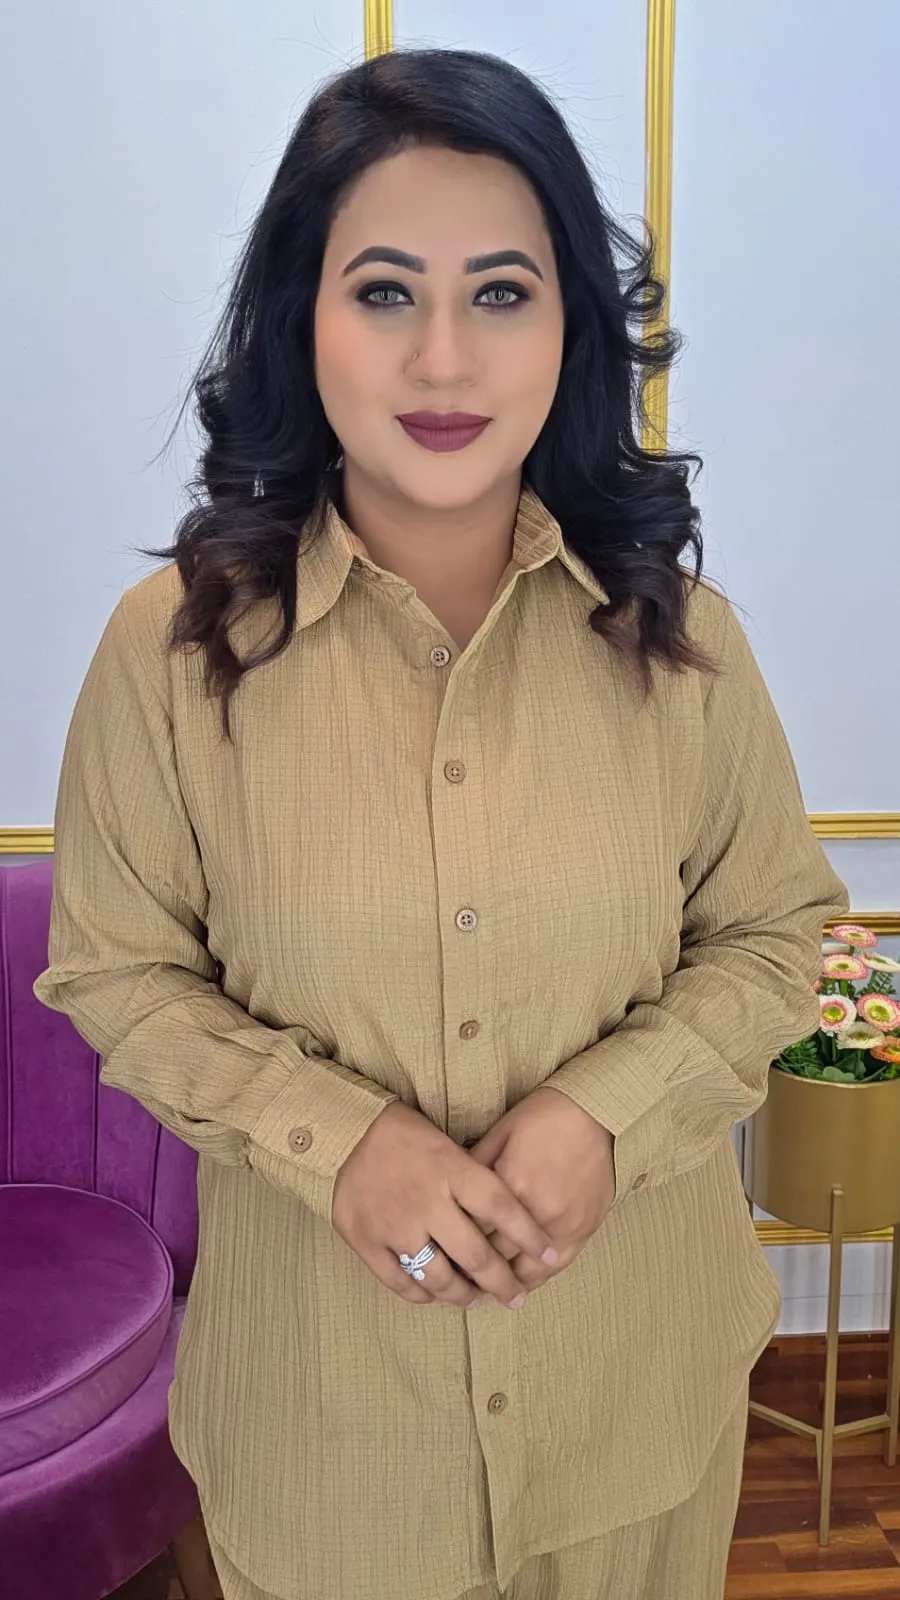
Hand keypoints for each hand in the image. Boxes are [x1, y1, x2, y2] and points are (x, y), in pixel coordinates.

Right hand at [332, 1101, 558, 1310]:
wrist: (349, 1129)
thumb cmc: (409, 1135)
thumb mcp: (451, 1146)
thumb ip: (477, 1181)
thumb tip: (514, 1221)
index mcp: (452, 1170)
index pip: (503, 1209)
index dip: (529, 1236)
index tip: (549, 1255)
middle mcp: (426, 1200)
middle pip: (476, 1254)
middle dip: (503, 1283)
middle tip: (516, 1297)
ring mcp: (394, 1223)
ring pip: (439, 1277)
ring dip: (463, 1295)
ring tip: (476, 1300)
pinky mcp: (365, 1239)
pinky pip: (400, 1282)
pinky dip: (421, 1294)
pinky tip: (435, 1295)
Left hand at [468, 1087, 615, 1293]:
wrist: (596, 1113)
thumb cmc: (544, 1117)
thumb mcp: (500, 1133)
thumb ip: (474, 1166)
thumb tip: (450, 1192)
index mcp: (510, 1185)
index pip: (471, 1227)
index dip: (451, 1243)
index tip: (435, 1252)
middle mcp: (536, 1212)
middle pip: (494, 1255)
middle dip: (470, 1268)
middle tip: (449, 1278)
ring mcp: (563, 1226)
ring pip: (523, 1270)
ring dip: (501, 1282)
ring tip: (481, 1289)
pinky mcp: (583, 1231)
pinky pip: (555, 1268)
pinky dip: (533, 1279)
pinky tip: (517, 1285)